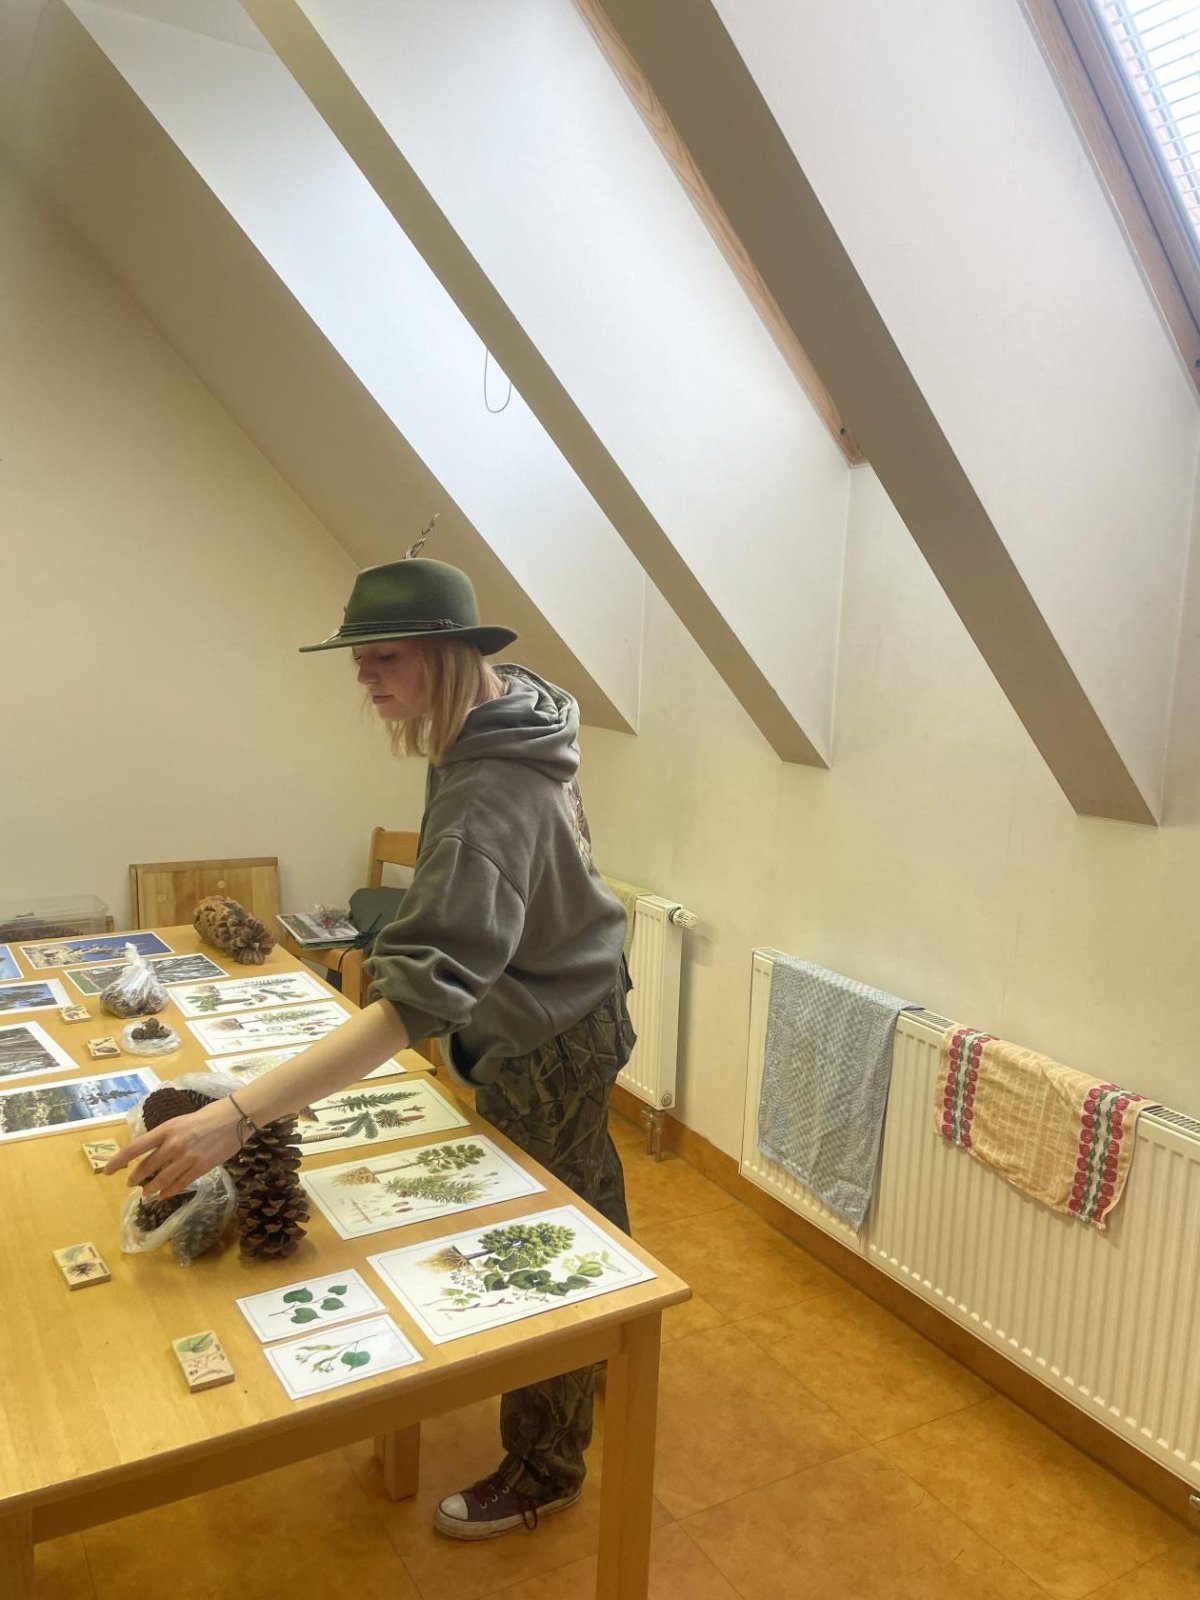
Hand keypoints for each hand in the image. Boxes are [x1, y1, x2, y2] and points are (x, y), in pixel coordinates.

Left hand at [103, 1098, 242, 1197]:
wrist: (235, 1118)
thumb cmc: (207, 1116)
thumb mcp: (180, 1122)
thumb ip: (165, 1136)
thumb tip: (151, 1152)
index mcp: (166, 1130)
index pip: (135, 1148)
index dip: (118, 1161)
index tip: (107, 1171)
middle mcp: (173, 1144)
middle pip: (146, 1167)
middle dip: (136, 1178)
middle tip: (130, 1184)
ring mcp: (187, 1157)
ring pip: (162, 1180)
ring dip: (151, 1188)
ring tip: (146, 1193)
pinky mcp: (201, 1167)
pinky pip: (180, 1184)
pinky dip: (169, 1192)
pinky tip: (164, 1195)